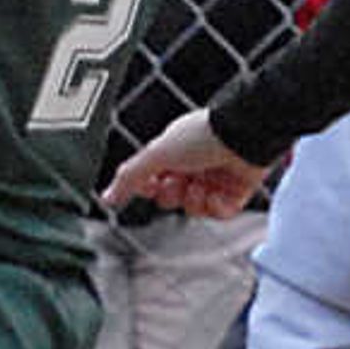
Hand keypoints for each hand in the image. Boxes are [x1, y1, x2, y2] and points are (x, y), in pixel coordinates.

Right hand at [107, 109, 276, 220]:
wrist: (243, 135)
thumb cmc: (202, 135)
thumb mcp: (157, 153)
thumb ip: (130, 176)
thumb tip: (106, 197)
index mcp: (174, 153)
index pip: (152, 181)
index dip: (149, 188)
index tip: (150, 184)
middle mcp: (194, 166)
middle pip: (171, 198)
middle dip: (173, 194)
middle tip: (180, 182)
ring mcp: (216, 180)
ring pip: (195, 208)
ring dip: (195, 201)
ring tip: (201, 186)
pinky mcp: (238, 192)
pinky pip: (221, 213)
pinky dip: (217, 208)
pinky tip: (217, 195)